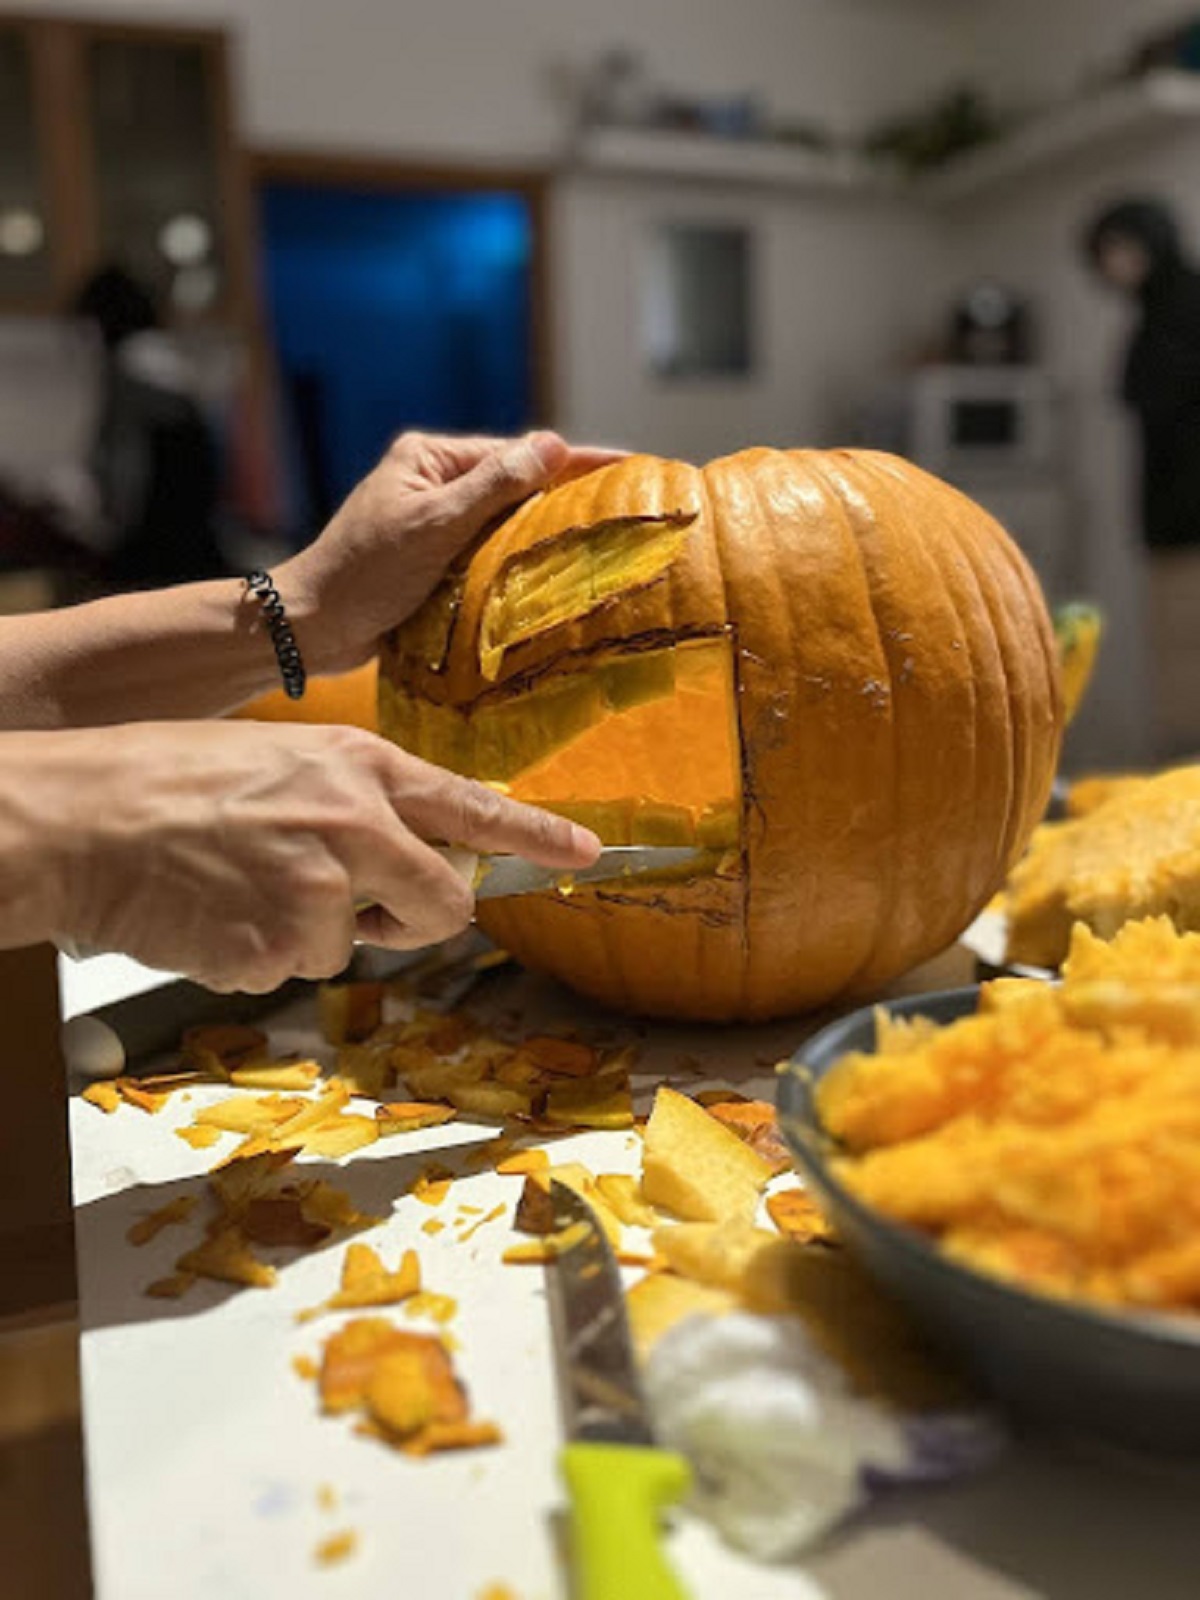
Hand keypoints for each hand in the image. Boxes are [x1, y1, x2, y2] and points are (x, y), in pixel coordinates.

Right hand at [29, 722, 599, 991]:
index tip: (587, 854)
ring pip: (358, 946)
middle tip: (364, 906)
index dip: (537, 834)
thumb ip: (359, 801)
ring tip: (243, 884)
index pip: (472, 804)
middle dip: (417, 917)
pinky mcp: (280, 947)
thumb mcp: (284, 761)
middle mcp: (356, 824)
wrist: (79, 819)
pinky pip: (297, 970)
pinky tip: (216, 913)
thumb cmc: (171, 782)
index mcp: (359, 766)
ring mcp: (321, 889)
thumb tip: (414, 850)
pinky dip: (261, 955)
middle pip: (444, 901)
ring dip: (312, 933)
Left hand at [278, 430, 624, 675]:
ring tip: (604, 545)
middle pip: (516, 487)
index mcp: (430, 460)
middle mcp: (435, 486)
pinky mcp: (434, 565)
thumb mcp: (434, 524)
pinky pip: (489, 558)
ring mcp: (434, 526)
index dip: (574, 460)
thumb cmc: (364, 574)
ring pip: (505, 525)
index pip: (517, 454)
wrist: (312, 628)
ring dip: (544, 536)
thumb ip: (493, 486)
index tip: (629, 464)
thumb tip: (553, 444)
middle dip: (567, 498)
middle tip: (627, 511)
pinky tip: (553, 580)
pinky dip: (518, 566)